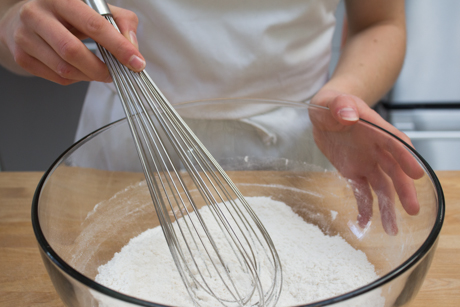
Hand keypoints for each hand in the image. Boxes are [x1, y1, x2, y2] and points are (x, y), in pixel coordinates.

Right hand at [0, 0, 144, 84]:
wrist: (24, 18)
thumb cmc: (67, 14)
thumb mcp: (95, 9)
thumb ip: (121, 22)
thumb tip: (132, 47)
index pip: (94, 24)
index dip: (118, 46)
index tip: (136, 62)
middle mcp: (37, 14)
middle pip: (73, 51)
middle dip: (101, 68)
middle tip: (116, 73)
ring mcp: (25, 37)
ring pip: (64, 68)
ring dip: (89, 76)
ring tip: (100, 72)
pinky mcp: (22, 56)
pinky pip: (57, 77)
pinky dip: (76, 78)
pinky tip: (80, 70)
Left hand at [310, 89, 424, 234]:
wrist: (325, 114)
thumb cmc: (333, 104)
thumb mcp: (332, 101)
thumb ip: (341, 106)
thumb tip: (349, 115)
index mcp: (374, 129)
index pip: (394, 143)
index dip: (406, 157)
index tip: (416, 172)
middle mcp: (376, 148)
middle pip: (394, 170)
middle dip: (404, 189)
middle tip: (413, 209)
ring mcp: (366, 162)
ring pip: (382, 186)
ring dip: (388, 205)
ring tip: (392, 228)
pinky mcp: (354, 172)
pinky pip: (362, 192)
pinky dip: (364, 207)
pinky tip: (365, 223)